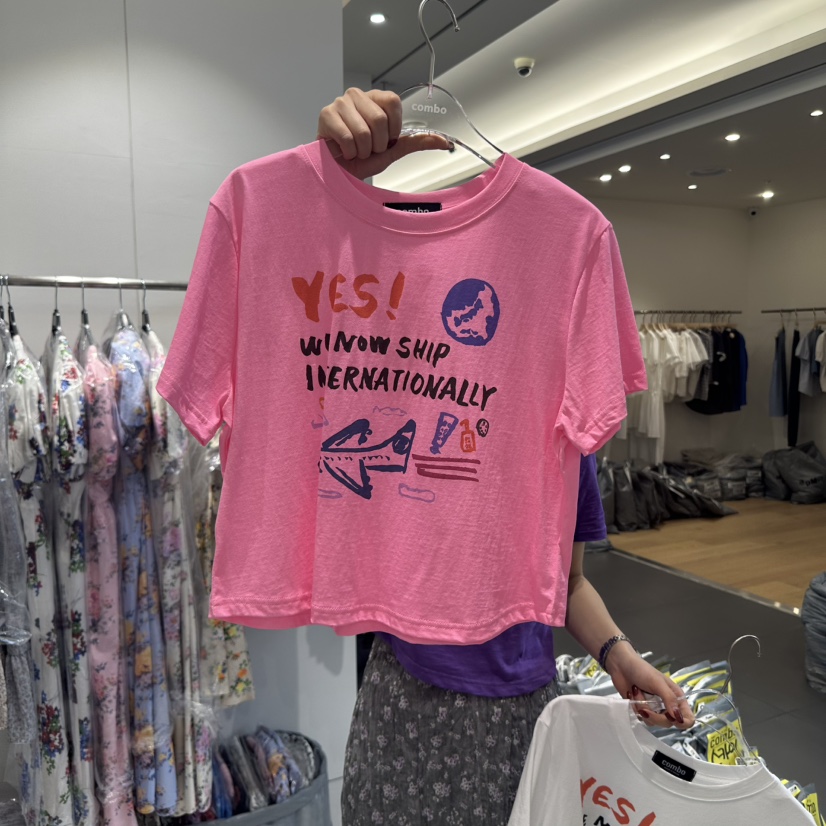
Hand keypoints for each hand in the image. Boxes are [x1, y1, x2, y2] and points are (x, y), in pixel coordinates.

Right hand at [318, 87, 450, 179]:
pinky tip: (344, 152)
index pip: (393, 102)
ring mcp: (340, 104)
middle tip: (369, 149)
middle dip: (378, 144)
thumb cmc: (362, 159)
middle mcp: (357, 96)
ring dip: (363, 151)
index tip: (387, 139)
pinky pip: (348, 138)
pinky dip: (350, 153)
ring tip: (356, 151)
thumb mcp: (393, 150)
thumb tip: (444, 142)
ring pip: (364, 131)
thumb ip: (416, 142)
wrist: (340, 173)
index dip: (394, 127)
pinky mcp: (326, 116)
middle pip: (380, 119)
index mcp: (375, 99)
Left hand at [605, 643, 693, 729]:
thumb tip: (678, 718)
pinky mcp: (642, 710)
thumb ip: (669, 699)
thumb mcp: (657, 682)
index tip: (672, 718)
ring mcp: (654, 709)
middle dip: (656, 716)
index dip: (682, 722)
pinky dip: (635, 708)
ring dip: (643, 708)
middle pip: (669, 723)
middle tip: (645, 705)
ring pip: (653, 722)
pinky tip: (632, 695)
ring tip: (637, 692)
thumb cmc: (642, 670)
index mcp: (676, 697)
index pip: (688, 718)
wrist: (620, 665)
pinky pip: (641, 718)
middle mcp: (667, 705)